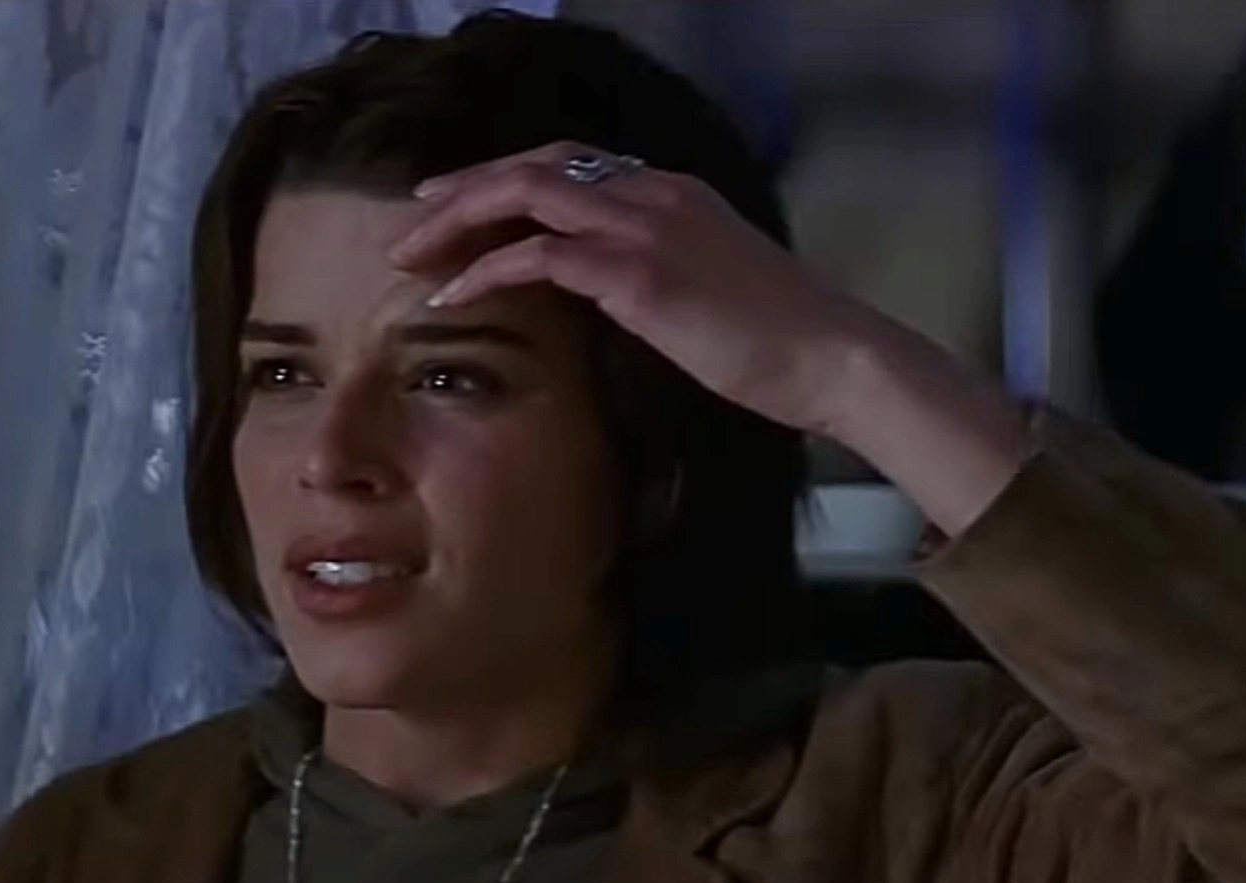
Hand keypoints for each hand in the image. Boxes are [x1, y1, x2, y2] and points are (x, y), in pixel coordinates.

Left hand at [389, 141, 901, 436]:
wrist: (833, 357)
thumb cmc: (786, 342)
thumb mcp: (718, 289)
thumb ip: (667, 274)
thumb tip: (622, 296)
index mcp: (673, 193)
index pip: (571, 162)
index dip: (508, 176)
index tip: (463, 203)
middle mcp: (653, 193)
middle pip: (535, 165)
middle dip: (465, 189)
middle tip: (415, 221)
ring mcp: (644, 227)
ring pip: (524, 194)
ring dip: (458, 222)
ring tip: (412, 256)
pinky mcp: (636, 274)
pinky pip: (538, 257)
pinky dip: (486, 271)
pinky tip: (453, 297)